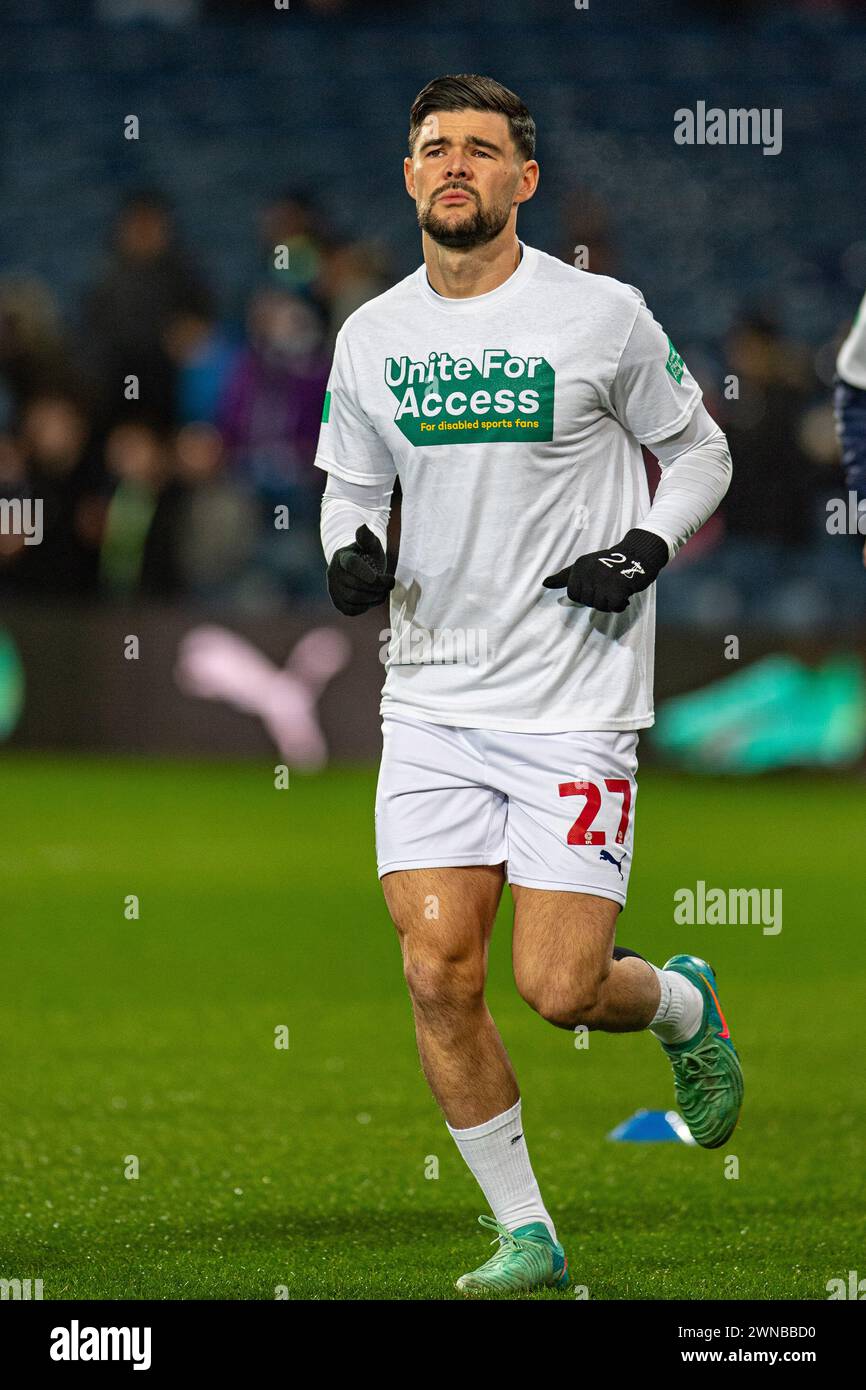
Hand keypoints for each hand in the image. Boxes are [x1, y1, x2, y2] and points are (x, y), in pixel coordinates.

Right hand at [327, 524, 395, 615]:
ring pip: (354, 598)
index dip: (367, 573)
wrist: (356, 568)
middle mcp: (333, 573)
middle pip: (355, 585)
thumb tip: (363, 527)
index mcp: (342, 557)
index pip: (352, 565)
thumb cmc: (366, 554)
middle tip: (390, 584)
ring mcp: (333, 589)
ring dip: (374, 596)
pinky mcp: (338, 603)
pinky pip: (352, 609)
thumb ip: (367, 537)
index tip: (383, 577)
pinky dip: (367, 606)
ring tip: (384, 591)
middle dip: (377, 586)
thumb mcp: (370, 543)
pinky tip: (374, 598)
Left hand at [542, 528, 668, 612]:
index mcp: (579, 566)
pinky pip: (614, 607)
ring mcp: (603, 579)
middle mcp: (589, 571)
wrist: (639, 554)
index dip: (586, 595)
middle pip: (587, 602)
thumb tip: (544, 583)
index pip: (574, 595)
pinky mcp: (618, 587)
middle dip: (599, 599)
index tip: (597, 585)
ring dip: (610, 603)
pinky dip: (620, 605)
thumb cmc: (611, 564)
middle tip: (609, 586)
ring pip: (600, 606)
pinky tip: (625, 594)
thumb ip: (564, 577)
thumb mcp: (585, 566)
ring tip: (617, 589)